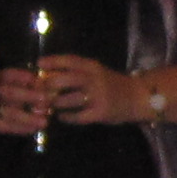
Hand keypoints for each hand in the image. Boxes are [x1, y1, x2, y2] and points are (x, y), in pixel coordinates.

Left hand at [0, 52, 138, 133]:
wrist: (137, 97)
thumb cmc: (111, 84)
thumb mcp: (96, 72)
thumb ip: (77, 72)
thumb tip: (47, 75)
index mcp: (92, 66)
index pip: (70, 60)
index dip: (53, 61)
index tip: (39, 63)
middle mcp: (95, 79)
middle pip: (67, 79)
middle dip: (50, 84)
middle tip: (40, 90)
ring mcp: (98, 96)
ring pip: (70, 99)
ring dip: (56, 103)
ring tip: (50, 106)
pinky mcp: (101, 112)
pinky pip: (79, 116)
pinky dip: (67, 117)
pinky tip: (62, 117)